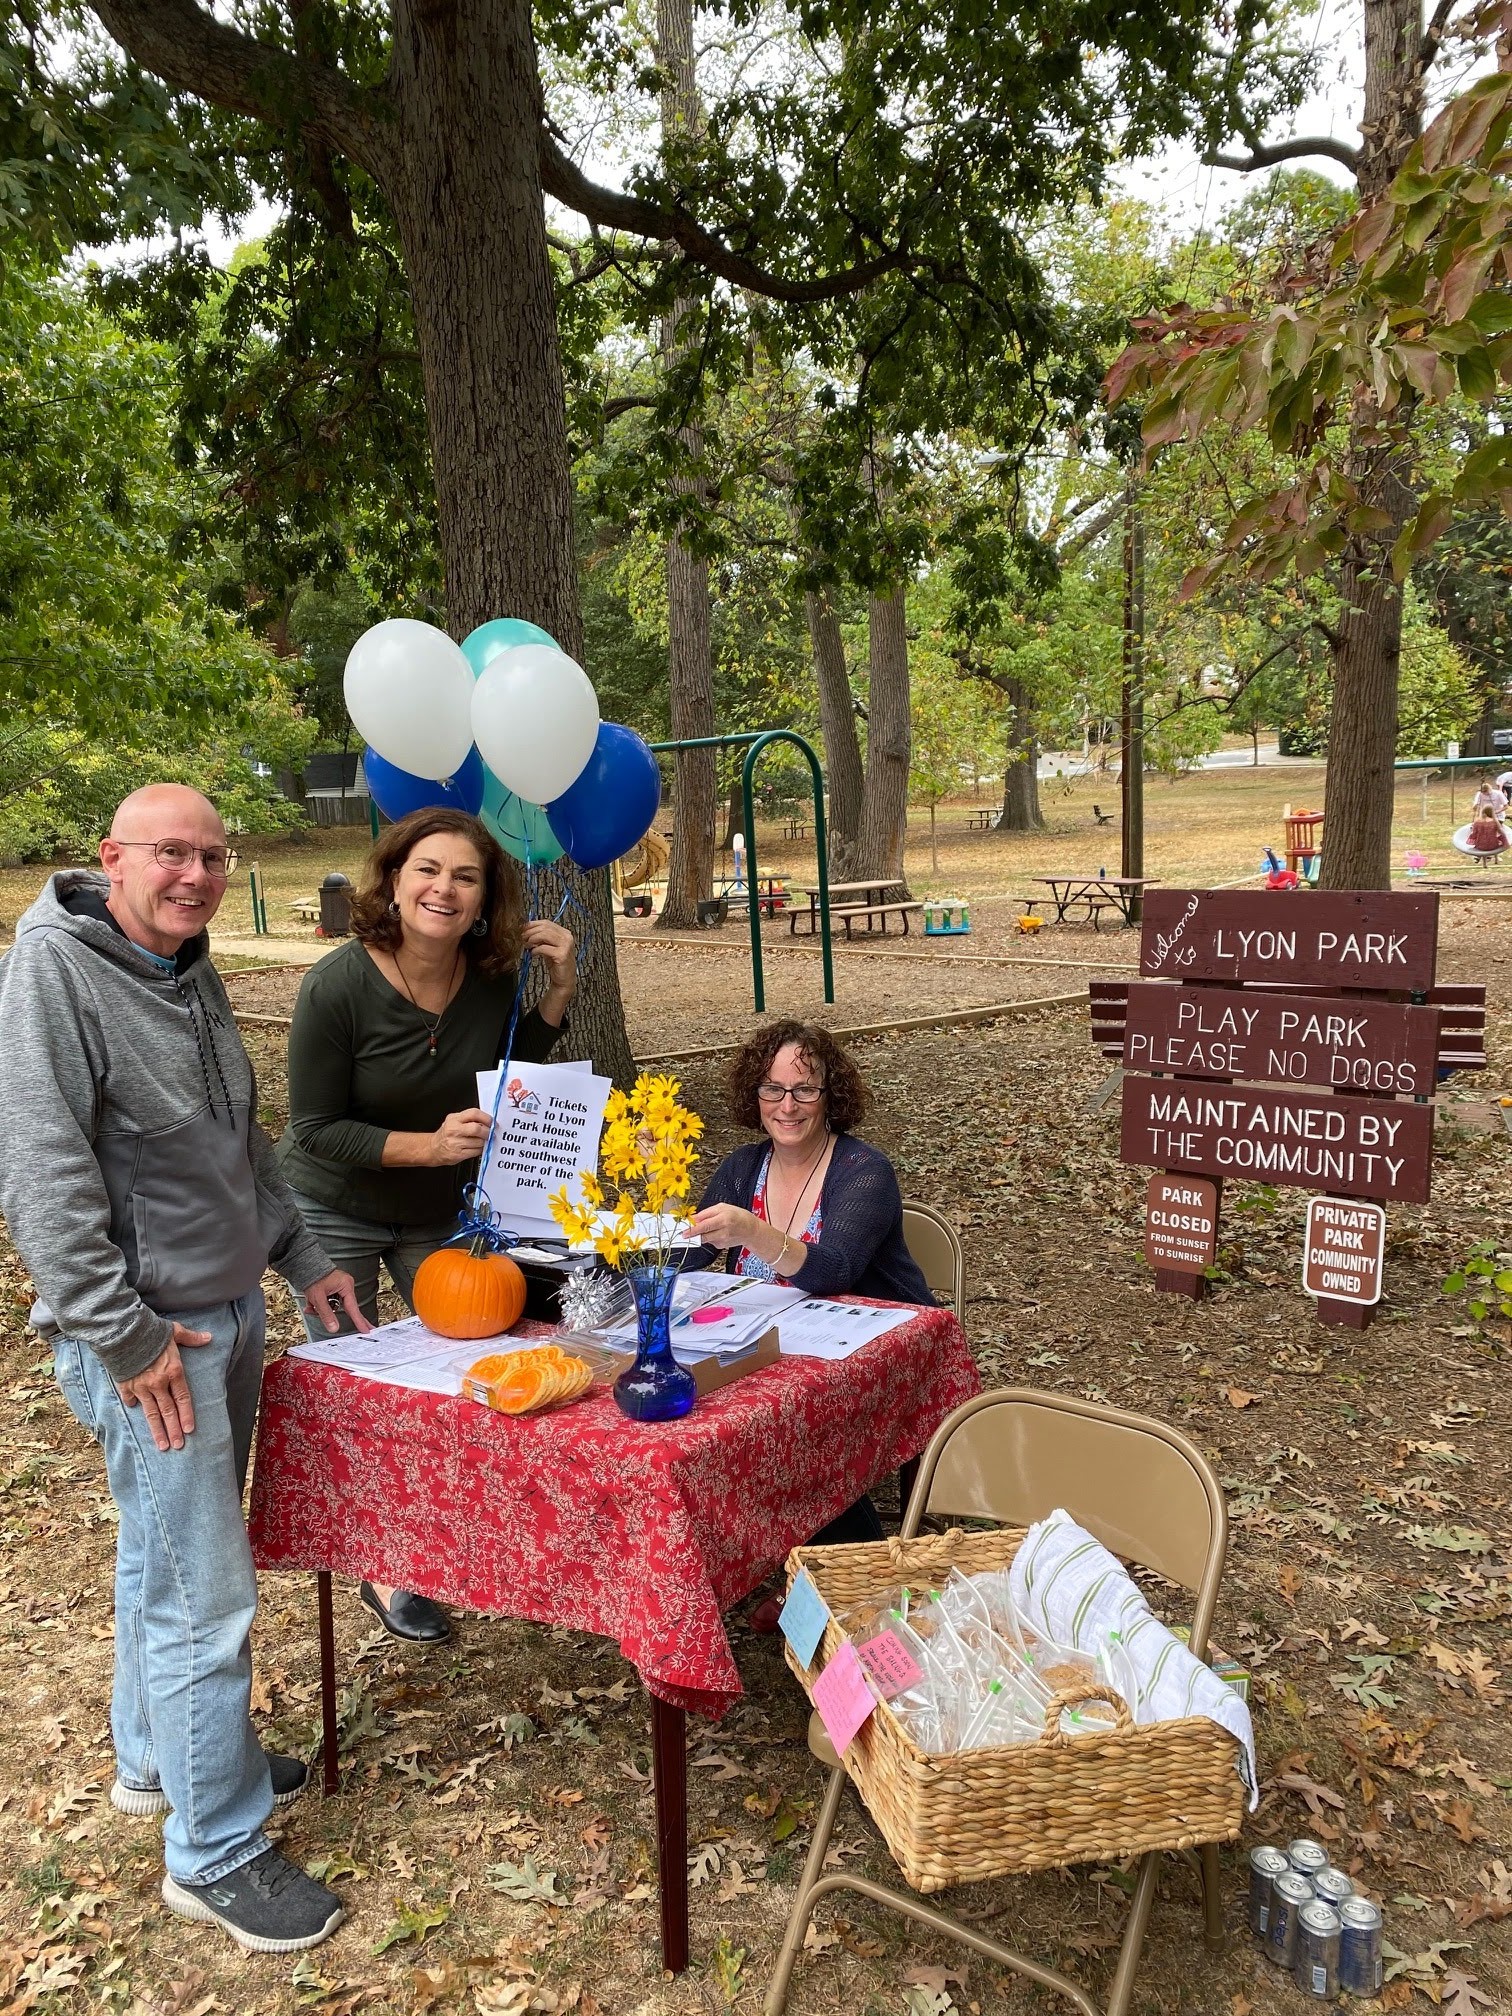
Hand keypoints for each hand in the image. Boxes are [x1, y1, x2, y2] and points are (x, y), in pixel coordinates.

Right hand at [115, 1322, 211, 1451]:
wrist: (124, 1331)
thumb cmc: (152, 1331)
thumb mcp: (176, 1332)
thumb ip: (191, 1338)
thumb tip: (208, 1337)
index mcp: (174, 1372)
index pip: (183, 1399)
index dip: (187, 1415)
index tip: (189, 1430)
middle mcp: (158, 1383)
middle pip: (168, 1411)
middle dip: (173, 1431)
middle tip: (177, 1446)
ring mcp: (141, 1386)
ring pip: (151, 1413)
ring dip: (157, 1430)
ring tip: (162, 1446)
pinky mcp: (125, 1385)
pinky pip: (130, 1400)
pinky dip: (133, 1405)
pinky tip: (136, 1411)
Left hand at [302, 1269, 372, 1335]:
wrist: (304, 1267)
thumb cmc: (313, 1276)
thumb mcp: (318, 1298)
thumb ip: (326, 1314)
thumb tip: (334, 1327)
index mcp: (346, 1285)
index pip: (353, 1308)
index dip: (359, 1321)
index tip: (367, 1329)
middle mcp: (344, 1286)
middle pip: (341, 1307)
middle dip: (329, 1312)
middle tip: (349, 1324)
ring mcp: (338, 1287)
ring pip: (332, 1306)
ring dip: (320, 1309)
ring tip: (311, 1305)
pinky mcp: (331, 1289)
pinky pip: (328, 1302)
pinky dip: (319, 1304)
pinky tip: (311, 1303)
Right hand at [430, 1106, 494, 1165]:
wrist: (433, 1148)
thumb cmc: (446, 1134)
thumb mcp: (454, 1121)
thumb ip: (468, 1119)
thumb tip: (487, 1121)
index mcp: (454, 1119)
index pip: (474, 1113)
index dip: (486, 1118)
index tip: (492, 1122)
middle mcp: (453, 1130)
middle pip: (476, 1129)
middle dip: (487, 1132)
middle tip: (491, 1133)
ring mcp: (455, 1143)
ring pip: (478, 1142)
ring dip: (485, 1142)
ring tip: (483, 1141)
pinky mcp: (458, 1155)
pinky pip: (476, 1151)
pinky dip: (480, 1149)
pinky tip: (478, 1147)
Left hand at [523, 920, 576, 1009]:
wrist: (564, 980)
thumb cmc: (555, 963)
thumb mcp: (547, 947)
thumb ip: (540, 938)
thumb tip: (525, 930)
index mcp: (564, 932)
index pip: (545, 923)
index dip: (531, 925)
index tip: (521, 929)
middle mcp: (567, 937)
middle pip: (544, 927)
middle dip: (530, 932)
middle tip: (521, 938)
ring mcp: (566, 945)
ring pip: (544, 935)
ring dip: (532, 939)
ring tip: (526, 945)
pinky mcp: (561, 955)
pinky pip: (544, 948)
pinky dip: (535, 950)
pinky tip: (532, 954)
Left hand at [691, 1203, 762, 1251]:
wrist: (750, 1230)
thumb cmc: (737, 1215)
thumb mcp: (722, 1208)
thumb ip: (706, 1213)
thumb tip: (693, 1219)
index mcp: (723, 1219)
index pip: (704, 1225)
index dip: (692, 1229)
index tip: (683, 1230)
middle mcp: (723, 1231)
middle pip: (703, 1235)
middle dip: (692, 1234)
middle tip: (684, 1234)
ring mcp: (722, 1240)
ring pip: (705, 1239)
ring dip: (701, 1234)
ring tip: (706, 1228)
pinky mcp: (722, 1246)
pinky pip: (710, 1241)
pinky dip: (709, 1236)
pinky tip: (717, 1232)